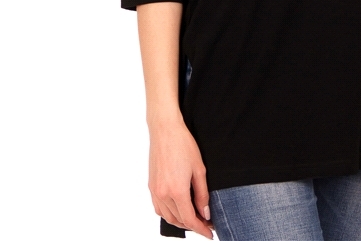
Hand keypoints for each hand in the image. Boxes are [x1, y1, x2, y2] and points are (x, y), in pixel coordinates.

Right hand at [148, 116, 213, 238]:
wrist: (165, 130)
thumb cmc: (183, 145)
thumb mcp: (199, 169)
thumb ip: (202, 194)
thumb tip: (205, 213)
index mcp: (177, 191)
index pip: (189, 219)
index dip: (200, 229)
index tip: (209, 232)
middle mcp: (163, 194)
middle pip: (178, 220)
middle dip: (193, 225)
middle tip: (206, 223)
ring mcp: (155, 191)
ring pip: (167, 216)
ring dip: (181, 221)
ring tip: (194, 218)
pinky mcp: (151, 186)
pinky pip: (159, 208)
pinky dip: (169, 214)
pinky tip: (178, 210)